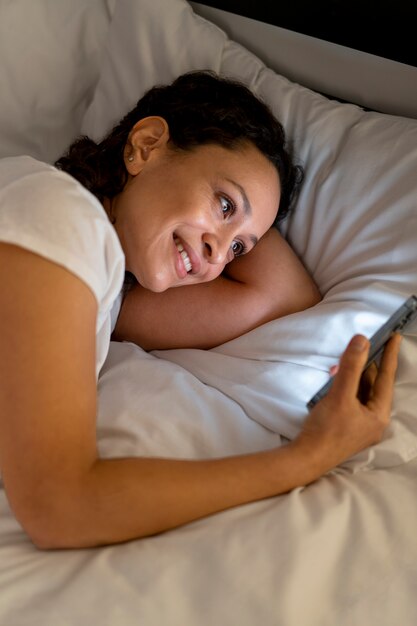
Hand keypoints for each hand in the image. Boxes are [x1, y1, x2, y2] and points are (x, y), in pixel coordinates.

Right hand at [294, 333, 401, 472]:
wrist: (306, 458)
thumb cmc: (326, 429)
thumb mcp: (340, 395)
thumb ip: (351, 367)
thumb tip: (362, 340)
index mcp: (379, 414)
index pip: (386, 378)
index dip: (390, 355)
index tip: (394, 336)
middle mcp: (374, 421)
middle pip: (374, 385)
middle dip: (367, 365)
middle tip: (363, 346)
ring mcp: (361, 425)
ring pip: (361, 392)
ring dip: (354, 376)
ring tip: (345, 360)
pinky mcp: (347, 427)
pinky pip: (352, 400)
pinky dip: (347, 387)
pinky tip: (337, 379)